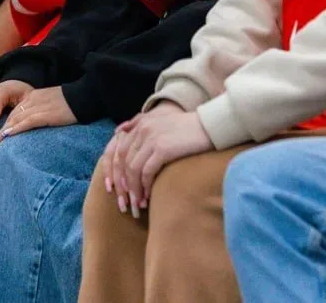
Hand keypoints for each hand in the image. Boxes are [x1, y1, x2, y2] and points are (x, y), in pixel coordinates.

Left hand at [0, 86, 75, 145]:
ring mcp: (38, 106)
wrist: (84, 96)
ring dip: (3, 133)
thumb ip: (41, 111)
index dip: (4, 124)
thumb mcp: (52, 104)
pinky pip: (26, 122)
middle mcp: (33, 100)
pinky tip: (6, 136)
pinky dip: (14, 129)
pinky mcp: (45, 114)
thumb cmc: (72, 103)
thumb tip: (34, 123)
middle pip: (11, 116)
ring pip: (15, 119)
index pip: (14, 111)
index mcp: (34, 96)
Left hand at [104, 102, 209, 217]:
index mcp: (141, 123)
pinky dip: (145, 187)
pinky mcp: (162, 148)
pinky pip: (147, 172)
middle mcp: (142, 129)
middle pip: (123, 162)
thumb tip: (119, 130)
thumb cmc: (187, 128)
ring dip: (134, 190)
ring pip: (133, 169)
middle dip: (123, 185)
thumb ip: (139, 123)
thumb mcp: (160, 120)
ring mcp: (151, 138)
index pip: (119, 151)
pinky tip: (149, 197)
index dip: (116, 172)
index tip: (120, 190)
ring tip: (138, 204)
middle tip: (126, 202)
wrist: (210, 126)